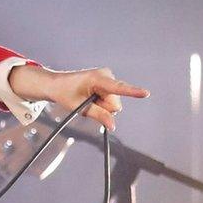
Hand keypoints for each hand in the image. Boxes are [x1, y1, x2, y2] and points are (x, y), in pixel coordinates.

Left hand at [8, 65, 149, 130]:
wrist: (57, 84)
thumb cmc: (65, 93)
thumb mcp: (79, 107)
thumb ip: (98, 115)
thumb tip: (113, 126)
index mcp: (97, 78)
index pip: (118, 88)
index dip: (132, 91)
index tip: (146, 93)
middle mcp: (107, 75)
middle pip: (115, 104)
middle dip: (103, 108)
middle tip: (86, 102)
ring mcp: (109, 79)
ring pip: (114, 104)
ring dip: (102, 106)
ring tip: (87, 98)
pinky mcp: (109, 83)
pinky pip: (111, 100)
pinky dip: (102, 103)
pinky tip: (92, 97)